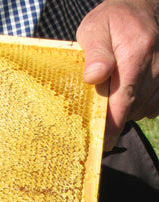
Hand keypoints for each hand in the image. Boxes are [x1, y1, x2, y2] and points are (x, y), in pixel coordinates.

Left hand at [76, 0, 158, 149]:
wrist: (141, 8)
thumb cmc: (113, 20)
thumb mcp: (95, 29)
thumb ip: (95, 54)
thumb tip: (94, 76)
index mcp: (137, 53)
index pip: (124, 99)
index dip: (112, 125)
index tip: (103, 142)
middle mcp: (157, 64)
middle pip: (133, 108)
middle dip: (114, 116)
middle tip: (97, 113)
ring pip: (144, 108)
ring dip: (126, 110)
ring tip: (112, 95)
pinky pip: (153, 105)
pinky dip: (139, 106)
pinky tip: (127, 94)